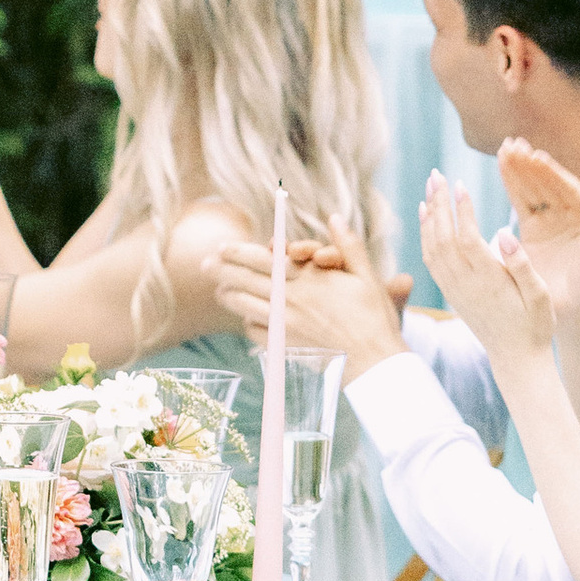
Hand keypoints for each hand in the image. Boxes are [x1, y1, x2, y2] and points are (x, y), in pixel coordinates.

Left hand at [213, 240, 404, 368]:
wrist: (374, 363)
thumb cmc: (374, 319)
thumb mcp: (366, 276)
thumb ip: (348, 245)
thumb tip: (333, 217)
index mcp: (308, 280)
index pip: (264, 260)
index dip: (239, 252)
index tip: (223, 247)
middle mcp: (291, 301)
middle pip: (246, 281)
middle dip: (222, 270)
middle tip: (205, 264)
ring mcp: (285, 325)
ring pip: (245, 307)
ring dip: (228, 296)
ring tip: (218, 290)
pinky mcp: (285, 347)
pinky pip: (256, 333)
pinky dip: (248, 323)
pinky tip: (246, 319)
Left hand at [417, 173, 554, 386]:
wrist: (517, 359)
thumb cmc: (535, 326)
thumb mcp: (540, 296)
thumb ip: (521, 264)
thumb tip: (503, 232)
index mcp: (488, 280)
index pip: (466, 237)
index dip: (461, 210)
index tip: (459, 183)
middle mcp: (465, 283)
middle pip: (443, 236)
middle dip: (438, 203)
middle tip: (436, 174)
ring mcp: (454, 289)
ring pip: (432, 246)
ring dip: (428, 214)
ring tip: (429, 187)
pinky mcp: (451, 293)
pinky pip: (430, 259)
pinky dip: (425, 234)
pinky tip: (426, 216)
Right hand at [492, 137, 579, 317]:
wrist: (574, 313)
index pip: (568, 189)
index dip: (552, 173)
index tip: (536, 156)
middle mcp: (570, 213)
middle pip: (548, 183)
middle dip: (531, 164)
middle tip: (513, 145)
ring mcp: (551, 220)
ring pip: (533, 188)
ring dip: (519, 168)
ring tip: (504, 148)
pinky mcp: (533, 230)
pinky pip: (521, 201)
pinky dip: (512, 183)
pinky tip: (502, 165)